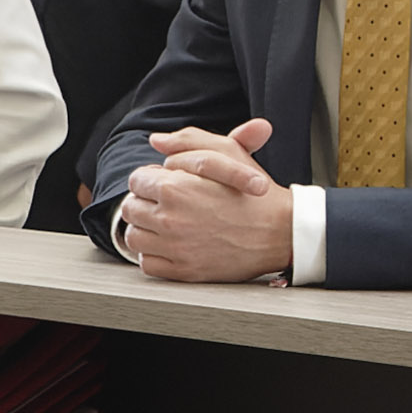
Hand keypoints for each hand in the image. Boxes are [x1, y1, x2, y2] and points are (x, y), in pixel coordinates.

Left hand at [119, 118, 296, 281]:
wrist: (280, 232)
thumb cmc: (255, 193)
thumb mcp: (226, 152)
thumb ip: (187, 141)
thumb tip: (156, 140)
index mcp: (175, 188)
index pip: (136, 180)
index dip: (151, 179)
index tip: (165, 185)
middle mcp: (170, 219)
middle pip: (131, 208)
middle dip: (146, 203)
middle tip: (167, 205)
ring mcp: (175, 248)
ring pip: (134, 237)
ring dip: (146, 229)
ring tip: (167, 225)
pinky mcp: (183, 271)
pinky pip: (148, 263)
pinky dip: (155, 254)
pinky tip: (173, 245)